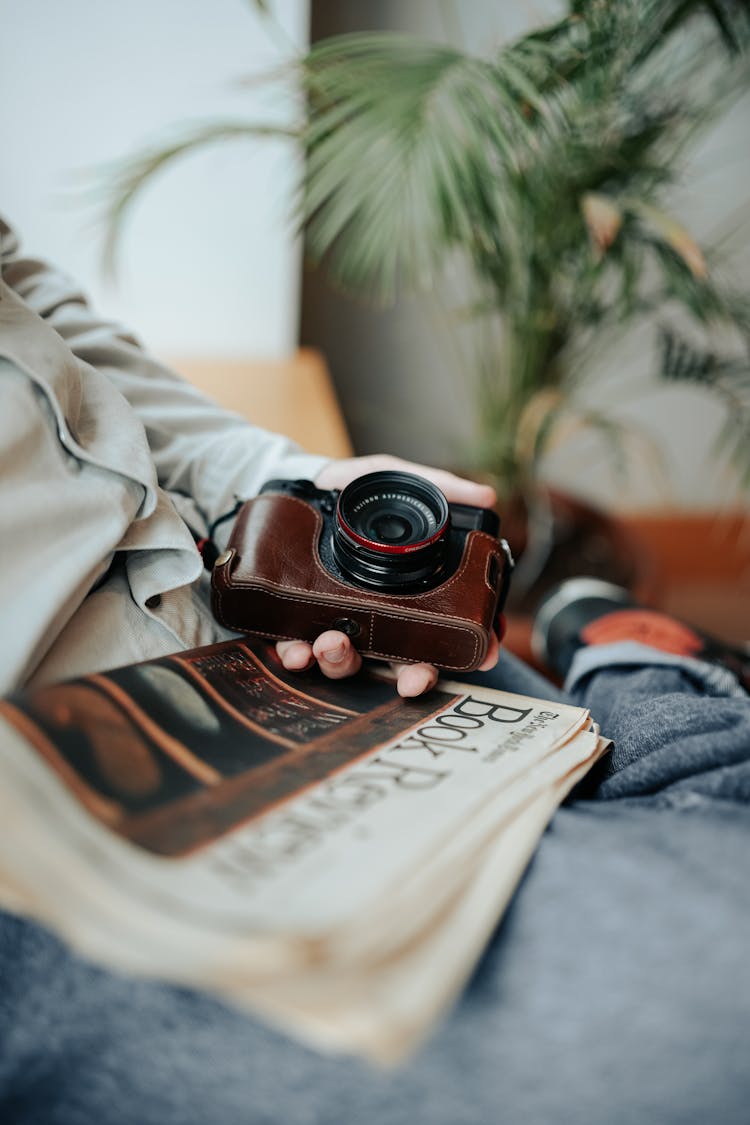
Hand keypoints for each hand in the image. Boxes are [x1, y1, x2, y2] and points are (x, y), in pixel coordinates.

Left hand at [275, 455, 500, 696]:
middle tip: (415, 679)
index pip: (442, 635)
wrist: (299, 483)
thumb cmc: (355, 489)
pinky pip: (294, 650)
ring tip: (335, 641)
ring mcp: (333, 623)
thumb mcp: (401, 479)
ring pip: (345, 662)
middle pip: (400, 665)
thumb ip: (443, 488)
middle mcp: (371, 619)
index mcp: (405, 597)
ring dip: (343, 661)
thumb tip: (489, 496)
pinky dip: (296, 656)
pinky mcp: (293, 622)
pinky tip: (296, 651)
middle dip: (414, 678)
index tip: (483, 657)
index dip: (465, 650)